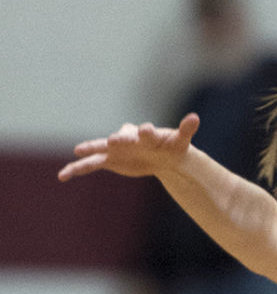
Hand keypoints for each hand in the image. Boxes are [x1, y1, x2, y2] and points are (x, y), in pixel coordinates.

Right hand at [59, 114, 200, 183]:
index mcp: (145, 133)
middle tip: (113, 141)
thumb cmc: (171, 146)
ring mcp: (115, 149)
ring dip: (89, 151)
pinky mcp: (108, 160)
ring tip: (78, 151)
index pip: (144, 132)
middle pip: (121, 138)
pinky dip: (77, 169)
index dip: (144, 132)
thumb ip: (185, 129)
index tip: (145, 130)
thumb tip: (195, 117)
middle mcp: (127, 138)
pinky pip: (90, 165)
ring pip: (99, 150)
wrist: (161, 155)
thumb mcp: (180, 141)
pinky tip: (63, 176)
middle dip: (118, 140)